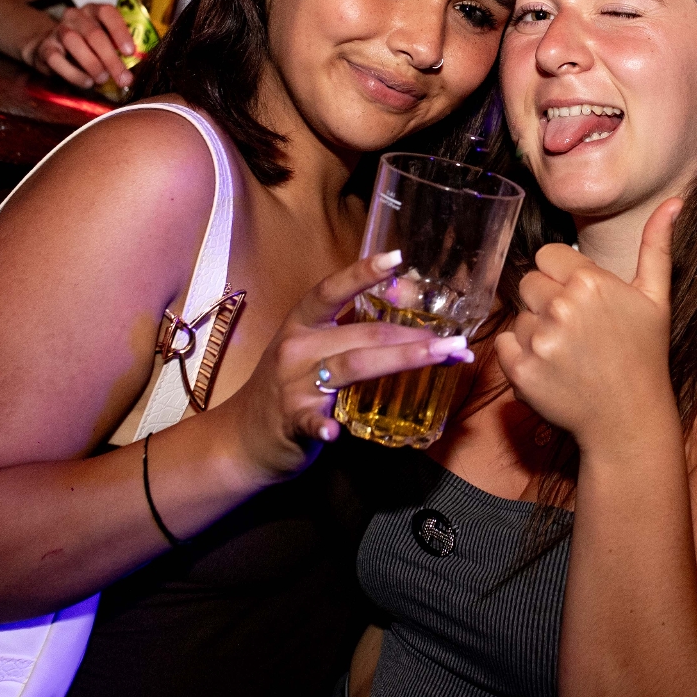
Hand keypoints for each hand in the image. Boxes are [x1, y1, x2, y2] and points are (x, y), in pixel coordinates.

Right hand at [26, 2, 136, 89]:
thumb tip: (137, 66)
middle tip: (123, 78)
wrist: (50, 49)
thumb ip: (119, 48)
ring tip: (103, 79)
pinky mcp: (45, 48)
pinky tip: (87, 82)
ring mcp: (58, 30)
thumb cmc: (87, 46)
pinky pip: (57, 59)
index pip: (108, 13)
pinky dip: (74, 74)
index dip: (120, 31)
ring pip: (74, 42)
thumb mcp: (104, 41)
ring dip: (92, 64)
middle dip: (111, 58)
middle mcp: (75, 16)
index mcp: (94, 10)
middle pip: (94, 33)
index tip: (130, 52)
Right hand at [218, 250, 473, 482]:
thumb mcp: (308, 351)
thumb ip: (346, 335)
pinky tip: (337, 432)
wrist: (241, 439)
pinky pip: (310, 421)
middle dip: (415, 335)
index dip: (363, 272)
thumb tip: (403, 319)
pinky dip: (324, 426)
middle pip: (363, 333)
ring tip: (440, 359)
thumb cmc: (285, 389)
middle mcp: (297, 348)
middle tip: (455, 341)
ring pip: (353, 366)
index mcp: (302, 325)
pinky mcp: (291, 421)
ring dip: (402, 360)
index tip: (398, 257)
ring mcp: (293, 385)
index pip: (331, 290)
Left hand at [494, 198, 680, 447]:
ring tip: (567, 352)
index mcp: (589, 281)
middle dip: (546, 300)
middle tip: (575, 328)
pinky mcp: (521, 370)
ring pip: (518, 315)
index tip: (580, 298)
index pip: (548, 256)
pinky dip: (519, 356)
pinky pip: (503, 344)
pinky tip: (550, 367)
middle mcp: (561, 306)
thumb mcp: (656, 298)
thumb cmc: (644, 356)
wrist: (629, 419)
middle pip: (529, 282)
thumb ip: (657, 246)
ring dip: (534, 330)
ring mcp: (539, 340)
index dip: (561, 275)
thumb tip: (675, 201)